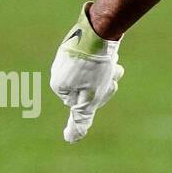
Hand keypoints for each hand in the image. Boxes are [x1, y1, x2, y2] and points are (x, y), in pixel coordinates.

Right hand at [50, 4, 123, 142]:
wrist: (98, 32)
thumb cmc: (94, 69)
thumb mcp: (90, 98)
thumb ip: (81, 118)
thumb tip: (71, 139)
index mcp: (58, 85)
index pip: (81, 104)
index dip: (97, 97)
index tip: (102, 86)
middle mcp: (60, 71)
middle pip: (89, 88)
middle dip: (104, 84)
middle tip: (111, 72)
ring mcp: (68, 57)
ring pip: (96, 73)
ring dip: (108, 71)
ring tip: (113, 62)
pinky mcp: (79, 44)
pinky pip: (95, 58)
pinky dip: (106, 59)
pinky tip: (111, 53)